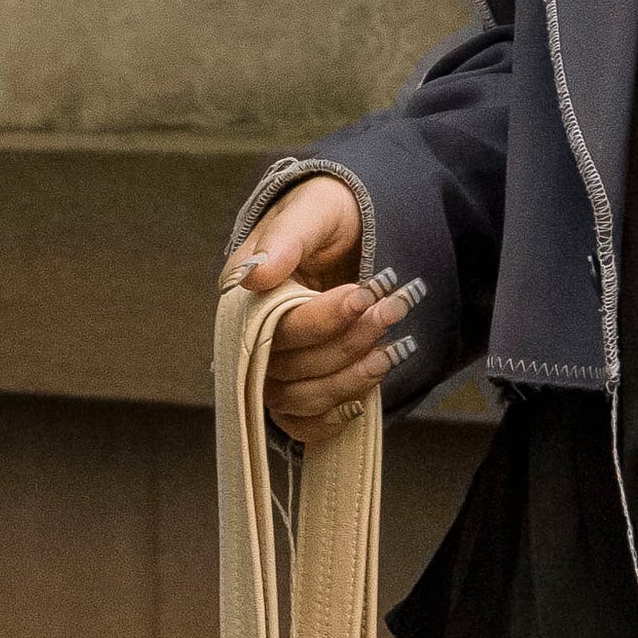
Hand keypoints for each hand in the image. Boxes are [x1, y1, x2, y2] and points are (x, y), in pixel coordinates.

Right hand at [219, 175, 424, 444]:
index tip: (363, 295)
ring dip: (349, 380)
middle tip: (394, 309)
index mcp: (243, 295)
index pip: (277, 324)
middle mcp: (250, 340)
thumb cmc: (326, 218)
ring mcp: (271, 371)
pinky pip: (302, 425)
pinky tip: (361, 402)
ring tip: (392, 351)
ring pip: (300, 398)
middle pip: (291, 366)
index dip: (322, 319)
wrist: (346, 236)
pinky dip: (331, 421)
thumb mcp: (312, 212)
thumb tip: (256, 276)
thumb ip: (286, 239)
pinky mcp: (295, 393)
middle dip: (348, 343)